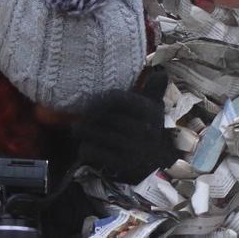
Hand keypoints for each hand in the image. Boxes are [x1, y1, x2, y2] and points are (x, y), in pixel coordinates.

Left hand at [73, 67, 179, 183]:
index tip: (90, 102)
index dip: (99, 99)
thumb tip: (161, 74)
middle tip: (80, 116)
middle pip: (104, 116)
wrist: (156, 164)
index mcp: (150, 111)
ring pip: (96, 133)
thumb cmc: (148, 128)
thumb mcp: (154, 108)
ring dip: (82, 130)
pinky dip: (85, 148)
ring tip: (78, 129)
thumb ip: (154, 90)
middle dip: (87, 116)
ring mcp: (132, 148)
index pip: (116, 98)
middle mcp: (143, 130)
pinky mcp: (121, 165)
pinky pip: (94, 152)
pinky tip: (85, 146)